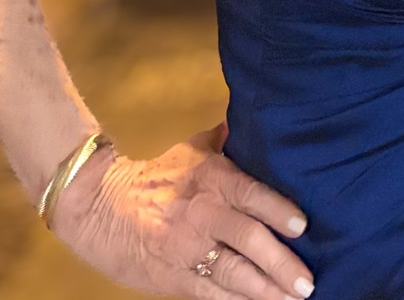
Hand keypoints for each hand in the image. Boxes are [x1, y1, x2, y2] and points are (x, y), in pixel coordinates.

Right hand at [51, 128, 314, 298]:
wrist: (95, 207)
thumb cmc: (152, 177)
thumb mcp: (190, 150)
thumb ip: (225, 140)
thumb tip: (250, 120)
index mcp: (212, 181)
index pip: (253, 196)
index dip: (279, 211)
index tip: (303, 227)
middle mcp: (204, 216)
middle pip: (249, 240)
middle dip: (282, 263)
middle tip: (307, 281)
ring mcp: (188, 250)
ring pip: (234, 274)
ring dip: (266, 291)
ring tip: (293, 298)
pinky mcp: (173, 278)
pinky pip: (210, 294)